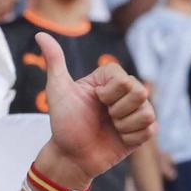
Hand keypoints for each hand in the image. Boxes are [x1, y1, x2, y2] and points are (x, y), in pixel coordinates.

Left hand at [36, 31, 153, 187]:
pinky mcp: (142, 132)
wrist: (71, 157)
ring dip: (124, 125)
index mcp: (110, 79)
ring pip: (147, 112)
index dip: (110, 94)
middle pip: (141, 92)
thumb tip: (40, 34)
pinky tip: (119, 138)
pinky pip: (150, 130)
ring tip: (111, 128)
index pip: (126, 79)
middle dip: (117, 110)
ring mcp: (135, 112)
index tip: (95, 101)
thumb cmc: (64, 123)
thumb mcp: (58, 90)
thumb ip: (55, 61)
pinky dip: (132, 137)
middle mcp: (125, 93)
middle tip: (104, 116)